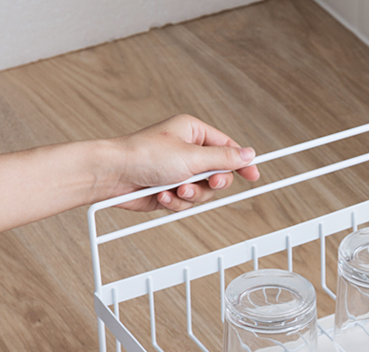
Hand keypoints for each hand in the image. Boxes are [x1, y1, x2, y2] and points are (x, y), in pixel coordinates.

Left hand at [107, 114, 259, 211]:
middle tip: (205, 183)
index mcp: (193, 132)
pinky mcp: (170, 190)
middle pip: (218, 174)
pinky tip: (162, 194)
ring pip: (203, 192)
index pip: (227, 147)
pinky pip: (186, 202)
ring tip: (175, 188)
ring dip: (190, 195)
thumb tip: (248, 154)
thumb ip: (224, 158)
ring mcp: (178, 172)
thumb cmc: (144, 156)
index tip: (253, 176)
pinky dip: (175, 201)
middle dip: (209, 184)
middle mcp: (187, 151)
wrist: (114, 176)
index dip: (241, 162)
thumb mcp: (192, 156)